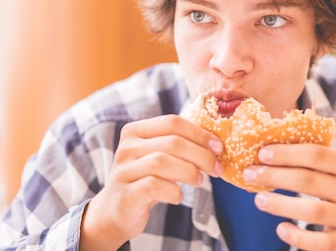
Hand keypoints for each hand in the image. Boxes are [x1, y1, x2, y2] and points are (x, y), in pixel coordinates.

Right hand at [79, 115, 223, 250]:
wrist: (116, 212)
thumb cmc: (146, 179)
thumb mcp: (158, 156)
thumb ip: (178, 145)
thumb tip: (216, 144)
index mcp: (135, 131)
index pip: (172, 122)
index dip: (199, 133)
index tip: (219, 146)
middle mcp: (126, 147)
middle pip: (171, 142)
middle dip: (201, 154)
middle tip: (217, 168)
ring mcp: (123, 170)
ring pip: (162, 161)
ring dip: (189, 171)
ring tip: (200, 181)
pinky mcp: (125, 194)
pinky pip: (153, 186)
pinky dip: (173, 191)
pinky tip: (179, 197)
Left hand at [243, 144, 335, 250]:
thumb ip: (321, 157)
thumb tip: (274, 147)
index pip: (317, 155)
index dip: (287, 153)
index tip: (263, 153)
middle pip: (309, 181)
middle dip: (274, 176)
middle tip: (250, 174)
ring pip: (311, 211)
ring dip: (279, 204)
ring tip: (258, 199)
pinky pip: (319, 243)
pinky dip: (297, 236)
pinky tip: (281, 227)